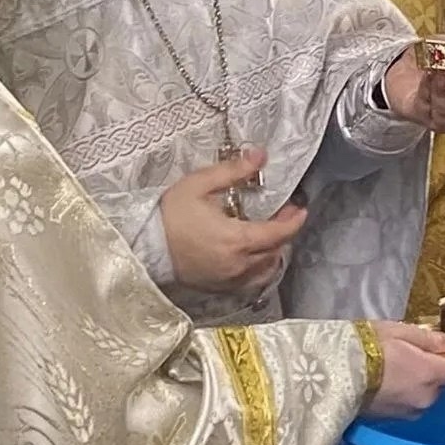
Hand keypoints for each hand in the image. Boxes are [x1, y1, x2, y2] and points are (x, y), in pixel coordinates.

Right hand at [161, 150, 306, 292]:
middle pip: (276, 251)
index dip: (294, 220)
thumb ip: (233, 171)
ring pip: (266, 270)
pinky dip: (259, 269)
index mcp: (237, 239)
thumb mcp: (200, 184)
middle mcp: (238, 264)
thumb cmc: (170, 215)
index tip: (301, 208)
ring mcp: (229, 280)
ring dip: (274, 252)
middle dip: (285, 233)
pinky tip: (253, 256)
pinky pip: (250, 282)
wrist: (143, 247)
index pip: (279, 233)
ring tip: (270, 234)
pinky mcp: (218, 288)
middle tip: (283, 214)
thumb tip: (260, 157)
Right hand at [364, 322, 444, 418]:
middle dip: (435, 369)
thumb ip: (427, 338)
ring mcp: (409, 411)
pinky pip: (407, 402)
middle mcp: (426, 397)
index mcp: (432, 373)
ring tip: (394, 365)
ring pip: (424, 393)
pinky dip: (403, 391)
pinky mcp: (393, 419)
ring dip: (417, 381)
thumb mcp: (397, 331)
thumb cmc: (366, 346)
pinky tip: (385, 380)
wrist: (335, 375)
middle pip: (441, 382)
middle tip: (415, 351)